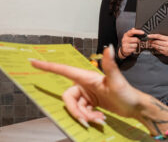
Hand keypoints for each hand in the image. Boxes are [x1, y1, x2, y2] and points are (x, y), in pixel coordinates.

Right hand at [31, 46, 167, 139]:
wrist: (135, 107)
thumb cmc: (126, 93)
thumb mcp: (117, 81)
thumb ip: (110, 65)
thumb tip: (108, 46)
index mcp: (87, 77)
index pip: (63, 70)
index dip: (48, 66)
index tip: (32, 61)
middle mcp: (85, 84)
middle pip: (67, 98)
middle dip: (76, 111)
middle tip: (89, 119)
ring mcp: (88, 94)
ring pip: (74, 107)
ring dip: (84, 116)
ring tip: (99, 119)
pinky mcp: (91, 103)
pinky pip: (81, 112)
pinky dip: (88, 117)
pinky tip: (100, 119)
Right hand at [120, 28, 143, 57]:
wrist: (124, 49)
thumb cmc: (129, 42)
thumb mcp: (131, 36)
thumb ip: (135, 33)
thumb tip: (141, 31)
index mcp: (126, 34)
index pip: (132, 31)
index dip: (138, 31)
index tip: (143, 32)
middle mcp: (125, 39)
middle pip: (135, 39)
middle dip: (138, 41)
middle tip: (138, 41)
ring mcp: (124, 44)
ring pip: (135, 45)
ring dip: (136, 46)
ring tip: (134, 45)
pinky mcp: (125, 49)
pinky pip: (133, 50)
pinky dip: (134, 49)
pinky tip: (132, 48)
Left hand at [147, 34, 167, 60]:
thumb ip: (165, 38)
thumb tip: (157, 37)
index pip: (159, 36)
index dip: (153, 36)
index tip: (148, 36)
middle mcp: (167, 44)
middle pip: (156, 41)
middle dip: (152, 41)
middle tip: (149, 40)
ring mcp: (166, 49)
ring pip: (156, 46)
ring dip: (153, 45)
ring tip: (151, 43)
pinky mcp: (165, 53)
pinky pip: (158, 50)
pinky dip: (156, 48)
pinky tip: (155, 47)